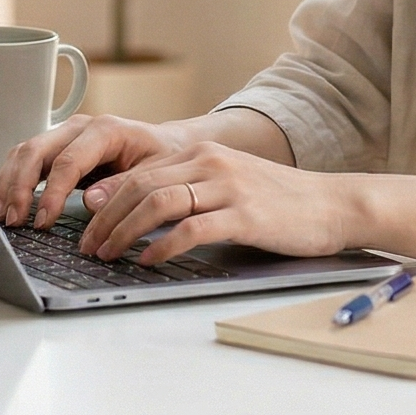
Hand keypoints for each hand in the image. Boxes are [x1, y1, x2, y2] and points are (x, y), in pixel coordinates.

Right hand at [0, 114, 199, 229]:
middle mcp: (80, 127)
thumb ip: (124, 186)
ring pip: (24, 152)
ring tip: (3, 215)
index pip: (67, 161)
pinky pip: (25, 158)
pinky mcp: (57, 147)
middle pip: (36, 151)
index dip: (51, 193)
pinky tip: (3, 200)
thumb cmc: (165, 158)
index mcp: (105, 130)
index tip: (42, 220)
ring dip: (9, 183)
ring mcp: (65, 135)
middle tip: (14, 220)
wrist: (170, 145)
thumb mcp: (156, 173)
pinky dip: (10, 179)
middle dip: (20, 187)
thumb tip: (91, 201)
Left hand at [76, 142, 354, 265]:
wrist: (332, 205)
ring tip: (108, 254)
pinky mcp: (245, 215)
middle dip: (105, 218)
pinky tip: (148, 260)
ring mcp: (228, 187)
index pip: (138, 171)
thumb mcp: (227, 185)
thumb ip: (188, 191)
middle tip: (87, 245)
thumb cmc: (278, 202)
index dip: (105, 198)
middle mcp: (210, 163)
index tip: (82, 221)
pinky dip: (163, 246)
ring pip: (158, 203)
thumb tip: (140, 214)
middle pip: (139, 185)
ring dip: (124, 231)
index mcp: (201, 154)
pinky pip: (192, 228)